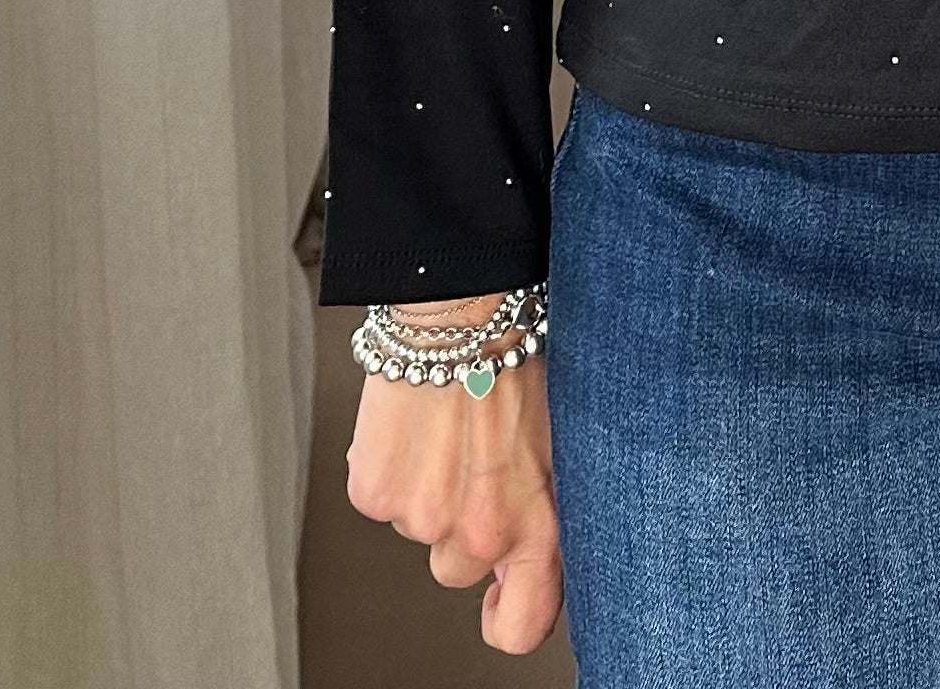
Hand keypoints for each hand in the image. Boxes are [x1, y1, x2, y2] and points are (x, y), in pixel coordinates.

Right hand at [344, 297, 561, 656]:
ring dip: (426, 490)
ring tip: (449, 427)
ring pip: (417, 526)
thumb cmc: (522, 360)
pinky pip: (380, 497)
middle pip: (456, 567)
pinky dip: (389, 465)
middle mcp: (480, 534)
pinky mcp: (374, 494)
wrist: (464, 312)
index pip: (520, 626)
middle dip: (460, 523)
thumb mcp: (564, 440)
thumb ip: (547, 502)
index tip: (497, 597)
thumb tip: (531, 540)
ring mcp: (422, 519)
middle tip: (474, 459)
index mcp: (536, 526)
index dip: (504, 617)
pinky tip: (416, 419)